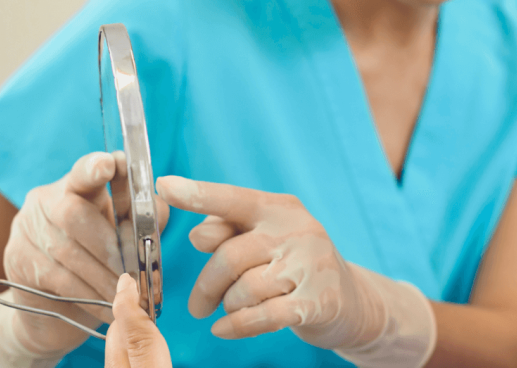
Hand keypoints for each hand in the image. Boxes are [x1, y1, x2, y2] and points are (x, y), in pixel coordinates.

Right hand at [0, 152, 168, 366]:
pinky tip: (107, 306)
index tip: (110, 164)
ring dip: (103, 276)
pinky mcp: (16, 259)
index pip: (83, 171)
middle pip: (73, 214)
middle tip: (133, 271)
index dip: (95, 167)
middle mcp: (45, 201)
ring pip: (67, 251)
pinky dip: (89, 294)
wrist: (51, 305)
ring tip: (128, 294)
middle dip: (109, 245)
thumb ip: (142, 219)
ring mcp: (26, 229)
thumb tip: (159, 208)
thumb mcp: (120, 235)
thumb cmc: (96, 261)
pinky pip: (58, 278)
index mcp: (75, 186)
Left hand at [157, 176, 435, 367]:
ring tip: (229, 311)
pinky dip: (237, 326)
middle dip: (206, 286)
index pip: (233, 199)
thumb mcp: (264, 241)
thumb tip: (198, 234)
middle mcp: (298, 230)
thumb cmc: (294, 266)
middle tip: (196, 306)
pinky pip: (264, 316)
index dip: (198, 194)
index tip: (165, 186)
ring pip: (244, 289)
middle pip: (230, 256)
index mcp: (279, 208)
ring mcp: (312, 265)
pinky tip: (224, 330)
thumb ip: (229, 233)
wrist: (351, 301)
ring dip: (228, 306)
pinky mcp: (320, 301)